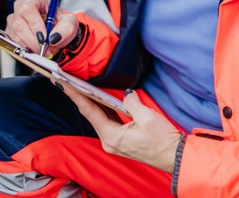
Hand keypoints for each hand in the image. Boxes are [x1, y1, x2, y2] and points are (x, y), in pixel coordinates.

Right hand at [4, 0, 78, 53]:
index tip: (44, 37)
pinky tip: (34, 48)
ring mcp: (13, 19)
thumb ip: (65, 29)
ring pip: (15, 35)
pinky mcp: (10, 32)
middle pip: (19, 23)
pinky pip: (13, 42)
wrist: (56, 34)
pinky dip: (24, 49)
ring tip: (43, 49)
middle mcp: (21, 7)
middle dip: (32, 40)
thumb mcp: (70, 24)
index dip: (34, 24)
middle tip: (44, 48)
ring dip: (30, 46)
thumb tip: (54, 37)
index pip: (28, 8)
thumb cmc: (61, 24)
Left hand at [62, 85, 182, 171]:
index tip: (64, 84)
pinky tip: (100, 99)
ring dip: (92, 103)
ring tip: (80, 87)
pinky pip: (108, 122)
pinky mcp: (121, 140)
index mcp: (112, 136)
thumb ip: (131, 102)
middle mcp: (109, 141)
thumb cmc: (162, 140)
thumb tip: (126, 94)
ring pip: (100, 118)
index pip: (89, 111)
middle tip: (68, 81)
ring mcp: (115, 142)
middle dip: (81, 97)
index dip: (76, 96)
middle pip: (92, 115)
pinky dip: (103, 110)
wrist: (174, 157)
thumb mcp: (147, 117)